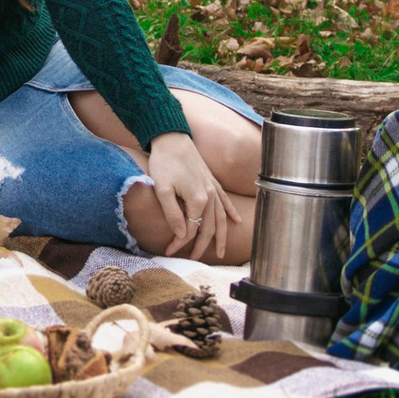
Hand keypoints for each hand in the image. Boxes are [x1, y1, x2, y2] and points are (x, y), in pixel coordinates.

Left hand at [144, 133, 236, 260]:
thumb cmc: (164, 162)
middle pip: (209, 227)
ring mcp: (212, 188)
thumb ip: (172, 213)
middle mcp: (209, 196)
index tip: (167, 250)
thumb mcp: (162, 189)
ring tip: (220, 252)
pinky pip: (224, 201)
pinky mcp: (211, 181)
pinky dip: (231, 212)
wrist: (171, 137)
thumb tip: (182, 235)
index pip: (191, 229)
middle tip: (193, 259)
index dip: (180, 243)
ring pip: (221, 218)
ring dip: (221, 236)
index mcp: (198, 199)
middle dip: (202, 246)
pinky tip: (237, 221)